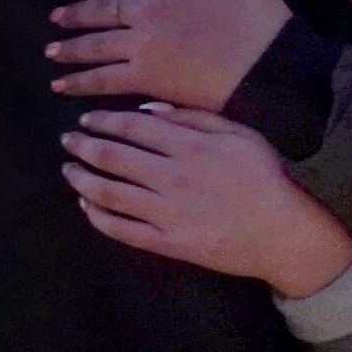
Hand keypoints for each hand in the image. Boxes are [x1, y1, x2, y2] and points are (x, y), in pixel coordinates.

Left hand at [49, 0, 291, 104]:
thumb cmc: (262, 19)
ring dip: (70, 47)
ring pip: (95, 43)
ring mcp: (143, 44)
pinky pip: (104, 78)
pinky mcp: (145, 77)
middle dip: (76, 14)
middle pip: (102, 10)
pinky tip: (62, 87)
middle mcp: (148, 10)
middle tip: (56, 20)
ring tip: (52, 52)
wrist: (272, 66)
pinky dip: (80, 82)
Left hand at [61, 103, 351, 292]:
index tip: (86, 119)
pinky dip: (97, 216)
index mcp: (190, 146)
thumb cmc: (266, 178)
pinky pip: (121, 229)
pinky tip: (87, 204)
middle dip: (83, 146)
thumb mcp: (240, 134)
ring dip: (81, 179)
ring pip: (108, 193)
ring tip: (69, 170)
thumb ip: (194, 117)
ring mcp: (167, 212)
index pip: (133, 127)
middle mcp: (173, 177)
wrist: (284, 232)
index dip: (103, 121)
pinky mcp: (166, 242)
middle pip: (113, 157)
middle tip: (68, 140)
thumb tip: (149, 108)